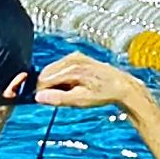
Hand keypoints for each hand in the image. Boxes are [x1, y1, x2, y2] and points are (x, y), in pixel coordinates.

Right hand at [30, 55, 146, 112]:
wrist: (120, 86)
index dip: (43, 93)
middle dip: (49, 87)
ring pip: (51, 71)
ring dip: (55, 82)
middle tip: (63, 97)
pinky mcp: (77, 57)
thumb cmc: (103, 93)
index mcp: (72, 69)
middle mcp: (72, 59)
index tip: (49, 101)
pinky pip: (60, 68)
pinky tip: (73, 85)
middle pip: (45, 74)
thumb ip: (58, 98)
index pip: (43, 80)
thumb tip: (39, 97)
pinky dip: (61, 77)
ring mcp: (74, 57)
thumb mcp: (80, 100)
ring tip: (71, 91)